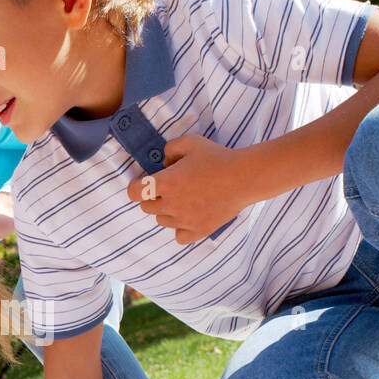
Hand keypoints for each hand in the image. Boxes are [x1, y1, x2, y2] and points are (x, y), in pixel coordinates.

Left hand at [126, 134, 262, 244]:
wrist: (244, 177)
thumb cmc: (217, 157)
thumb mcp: (190, 142)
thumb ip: (170, 149)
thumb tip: (164, 163)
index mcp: (166, 183)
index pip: (134, 193)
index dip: (135, 186)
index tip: (143, 182)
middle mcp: (171, 205)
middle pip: (147, 207)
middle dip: (152, 197)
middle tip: (169, 188)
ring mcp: (184, 221)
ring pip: (162, 221)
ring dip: (167, 211)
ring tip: (184, 199)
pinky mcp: (199, 231)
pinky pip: (179, 237)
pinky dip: (180, 229)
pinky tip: (189, 217)